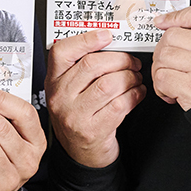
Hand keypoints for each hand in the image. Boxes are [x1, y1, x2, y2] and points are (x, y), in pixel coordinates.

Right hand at [46, 30, 144, 167]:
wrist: (80, 154)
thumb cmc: (79, 116)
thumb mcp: (70, 90)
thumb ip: (81, 67)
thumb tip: (110, 43)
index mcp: (53, 81)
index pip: (62, 52)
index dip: (86, 40)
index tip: (107, 35)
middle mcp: (60, 98)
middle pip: (92, 65)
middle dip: (120, 59)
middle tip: (132, 62)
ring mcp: (74, 116)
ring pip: (109, 84)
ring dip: (130, 78)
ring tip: (136, 77)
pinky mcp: (92, 131)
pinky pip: (120, 105)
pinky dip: (134, 95)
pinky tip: (137, 93)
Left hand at [151, 3, 190, 110]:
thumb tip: (169, 26)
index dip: (177, 16)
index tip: (163, 23)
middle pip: (171, 36)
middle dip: (161, 52)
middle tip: (166, 65)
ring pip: (162, 57)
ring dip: (159, 71)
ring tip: (169, 80)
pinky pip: (162, 77)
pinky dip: (160, 88)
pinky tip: (170, 93)